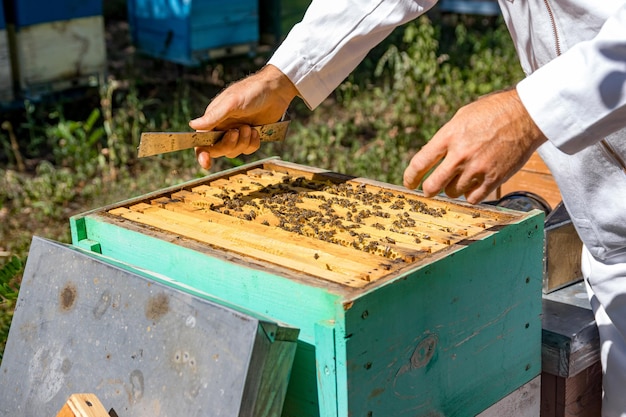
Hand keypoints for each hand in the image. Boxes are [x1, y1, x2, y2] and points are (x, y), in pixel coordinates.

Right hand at [189, 64, 297, 168]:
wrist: (275, 91)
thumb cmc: (251, 92)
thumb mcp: (231, 103)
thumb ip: (213, 117)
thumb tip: (192, 125)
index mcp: (213, 119)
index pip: (202, 141)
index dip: (202, 154)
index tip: (206, 163)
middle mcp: (223, 128)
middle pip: (219, 150)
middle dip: (228, 144)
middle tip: (237, 131)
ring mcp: (237, 133)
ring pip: (235, 151)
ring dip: (243, 142)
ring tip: (249, 127)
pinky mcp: (250, 136)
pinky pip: (248, 149)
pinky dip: (253, 143)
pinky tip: (256, 131)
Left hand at [403, 88, 546, 203]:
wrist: (526, 115)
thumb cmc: (492, 112)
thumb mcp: (461, 117)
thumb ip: (445, 138)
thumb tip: (431, 157)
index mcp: (449, 136)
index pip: (420, 163)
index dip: (410, 177)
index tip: (409, 183)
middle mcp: (461, 155)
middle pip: (433, 185)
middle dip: (428, 190)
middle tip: (429, 190)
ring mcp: (477, 169)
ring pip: (453, 192)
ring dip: (452, 189)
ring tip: (459, 179)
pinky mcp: (493, 179)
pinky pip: (473, 198)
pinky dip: (470, 195)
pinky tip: (472, 186)